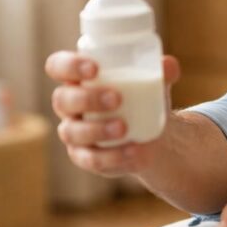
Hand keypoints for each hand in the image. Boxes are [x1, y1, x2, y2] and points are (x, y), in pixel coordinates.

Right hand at [46, 51, 179, 176]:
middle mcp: (69, 105)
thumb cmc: (142, 97)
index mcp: (78, 79)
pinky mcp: (85, 157)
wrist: (151, 133)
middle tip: (117, 98)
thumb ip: (163, 72)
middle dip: (87, 99)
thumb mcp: (154, 82)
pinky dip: (113, 156)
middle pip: (62, 100)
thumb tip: (169, 66)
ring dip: (97, 129)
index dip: (68, 66)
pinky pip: (91, 160)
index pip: (57, 66)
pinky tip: (133, 150)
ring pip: (73, 132)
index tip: (94, 68)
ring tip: (124, 127)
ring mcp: (74, 133)